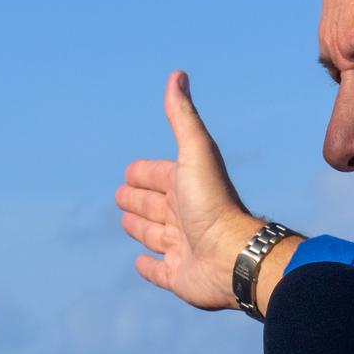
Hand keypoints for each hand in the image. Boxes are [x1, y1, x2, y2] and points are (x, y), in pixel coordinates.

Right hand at [116, 70, 264, 310]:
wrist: (230, 255)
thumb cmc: (212, 204)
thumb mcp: (195, 153)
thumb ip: (183, 118)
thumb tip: (177, 75)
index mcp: (185, 188)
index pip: (157, 176)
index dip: (143, 173)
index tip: (130, 172)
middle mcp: (184, 217)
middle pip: (154, 205)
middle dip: (138, 199)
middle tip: (122, 197)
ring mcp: (181, 248)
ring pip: (155, 236)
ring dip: (141, 229)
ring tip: (127, 223)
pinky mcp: (177, 278)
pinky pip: (159, 272)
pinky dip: (149, 268)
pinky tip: (142, 263)